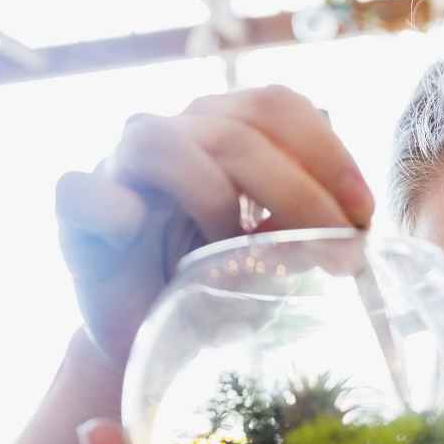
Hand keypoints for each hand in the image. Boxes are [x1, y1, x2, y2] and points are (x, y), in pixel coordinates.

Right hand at [56, 86, 374, 367]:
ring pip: (163, 144)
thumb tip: (362, 234)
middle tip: (336, 253)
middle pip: (235, 129)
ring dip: (217, 199)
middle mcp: (176, 137)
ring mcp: (121, 171)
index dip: (327, 152)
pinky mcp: (79, 217)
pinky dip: (109, 208)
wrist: (158, 336)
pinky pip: (80, 194)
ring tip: (240, 253)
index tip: (365, 215)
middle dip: (298, 193)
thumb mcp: (285, 253)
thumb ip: (317, 228)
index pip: (277, 107)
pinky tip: (135, 230)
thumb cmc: (227, 286)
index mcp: (227, 133)